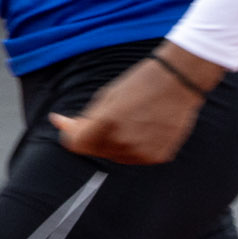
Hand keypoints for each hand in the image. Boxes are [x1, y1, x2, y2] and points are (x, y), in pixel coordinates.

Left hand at [52, 50, 215, 163]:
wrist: (178, 82)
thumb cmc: (138, 84)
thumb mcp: (105, 98)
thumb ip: (83, 118)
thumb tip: (59, 123)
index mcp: (105, 124)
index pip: (75, 144)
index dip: (71, 134)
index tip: (71, 125)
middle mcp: (123, 142)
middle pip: (95, 150)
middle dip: (92, 136)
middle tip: (103, 118)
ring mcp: (142, 152)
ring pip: (115, 155)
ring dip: (113, 142)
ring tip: (127, 120)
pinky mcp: (158, 156)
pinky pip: (136, 156)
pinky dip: (134, 146)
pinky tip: (143, 128)